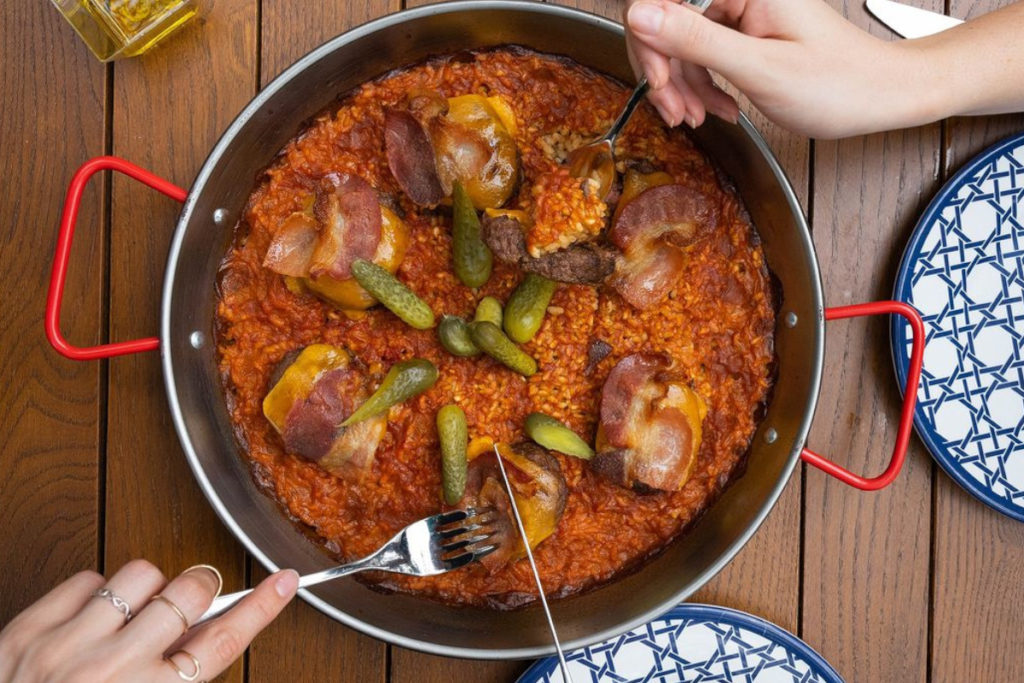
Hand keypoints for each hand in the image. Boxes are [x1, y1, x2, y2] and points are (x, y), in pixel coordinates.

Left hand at [0, 560, 297, 681]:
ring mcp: (68, 647)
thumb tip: (207, 632)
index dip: (260, 607)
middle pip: (190, 593)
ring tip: (128, 618)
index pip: (222, 642)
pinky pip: (86, 579)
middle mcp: (113, 671)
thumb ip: (178, 677)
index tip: (284, 581)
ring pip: (140, 575)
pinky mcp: (28, 630)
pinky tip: (88, 621)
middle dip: (197, 591)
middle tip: (187, 603)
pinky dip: (94, 594)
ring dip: (145, 591)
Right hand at [624, 0, 929, 137]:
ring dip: (682, 85)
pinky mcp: (741, 28)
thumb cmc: (839, 83)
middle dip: (665, 70)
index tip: (662, 82)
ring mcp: (738, 7)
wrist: (881, 95)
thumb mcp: (760, 68)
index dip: (652, 41)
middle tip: (675, 110)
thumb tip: (638, 14)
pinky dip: (700, 85)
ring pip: (678, 41)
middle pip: (664, 20)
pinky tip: (716, 108)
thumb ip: (696, 40)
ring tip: (697, 117)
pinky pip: (699, 52)